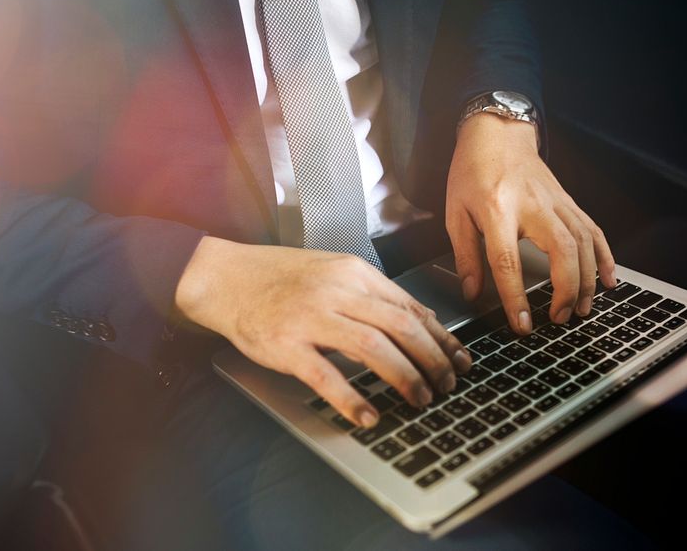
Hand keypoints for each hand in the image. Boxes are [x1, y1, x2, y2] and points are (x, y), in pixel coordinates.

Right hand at [174, 237, 471, 427]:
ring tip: (420, 399)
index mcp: (352, 272)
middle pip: (400, 326)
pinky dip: (351, 398)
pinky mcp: (286, 345)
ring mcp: (310, 317)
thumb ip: (374, 294)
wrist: (226, 277)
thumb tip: (422, 319)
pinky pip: (325, 375)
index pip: (409, 306)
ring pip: (372, 347)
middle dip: (432, 359)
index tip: (460, 359)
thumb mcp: (333, 271)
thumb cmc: (279, 276)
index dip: (441, 336)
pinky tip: (368, 415)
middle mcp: (336, 292)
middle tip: (447, 384)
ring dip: (404, 376)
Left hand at [446, 113, 616, 334]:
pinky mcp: (569, 202)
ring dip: (587, 280)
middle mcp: (532, 205)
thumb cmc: (472, 173)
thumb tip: (472, 293)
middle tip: (559, 317)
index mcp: (497, 209)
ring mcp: (556, 202)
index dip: (515, 296)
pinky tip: (609, 281)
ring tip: (580, 309)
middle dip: (566, 289)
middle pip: (561, 250)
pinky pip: (594, 230)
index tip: (522, 323)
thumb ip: (465, 256)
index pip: (507, 260)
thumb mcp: (455, 213)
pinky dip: (605, 257)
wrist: (497, 134)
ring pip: (584, 242)